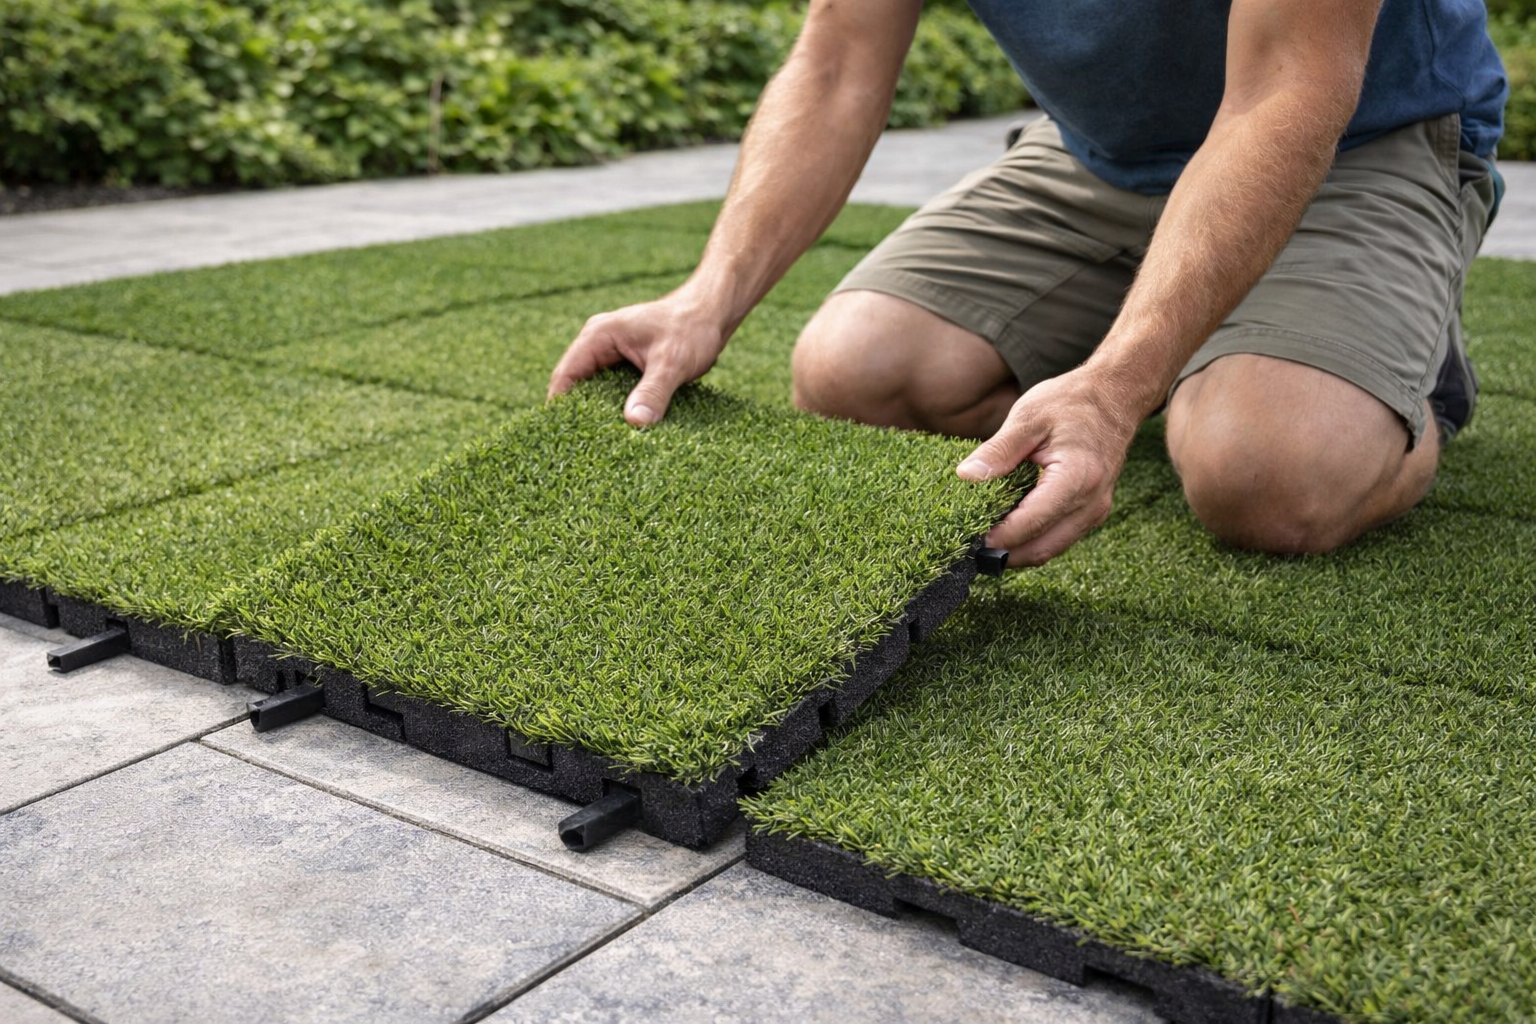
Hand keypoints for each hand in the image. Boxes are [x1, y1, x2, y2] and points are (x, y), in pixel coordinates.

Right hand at [548, 294, 727, 426]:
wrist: (713, 313)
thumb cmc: (692, 328)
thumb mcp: (672, 362)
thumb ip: (653, 391)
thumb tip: (635, 422)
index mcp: (599, 336)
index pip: (565, 375)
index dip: (559, 407)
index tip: (562, 437)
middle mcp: (600, 343)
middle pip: (576, 385)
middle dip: (578, 414)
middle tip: (581, 447)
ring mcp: (612, 353)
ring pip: (594, 389)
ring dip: (598, 413)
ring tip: (599, 444)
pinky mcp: (627, 364)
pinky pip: (612, 390)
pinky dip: (615, 407)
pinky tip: (621, 430)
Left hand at [956, 366, 1139, 566]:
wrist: (1114, 396)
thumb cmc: (1071, 402)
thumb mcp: (1027, 418)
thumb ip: (997, 451)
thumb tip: (965, 476)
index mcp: (1076, 478)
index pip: (1030, 523)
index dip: (997, 537)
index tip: (967, 538)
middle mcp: (1091, 502)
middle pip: (1041, 549)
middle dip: (1004, 554)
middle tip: (969, 547)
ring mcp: (1096, 510)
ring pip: (1050, 549)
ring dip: (1018, 551)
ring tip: (983, 541)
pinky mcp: (1093, 512)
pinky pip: (1059, 538)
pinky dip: (1033, 540)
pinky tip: (1008, 529)